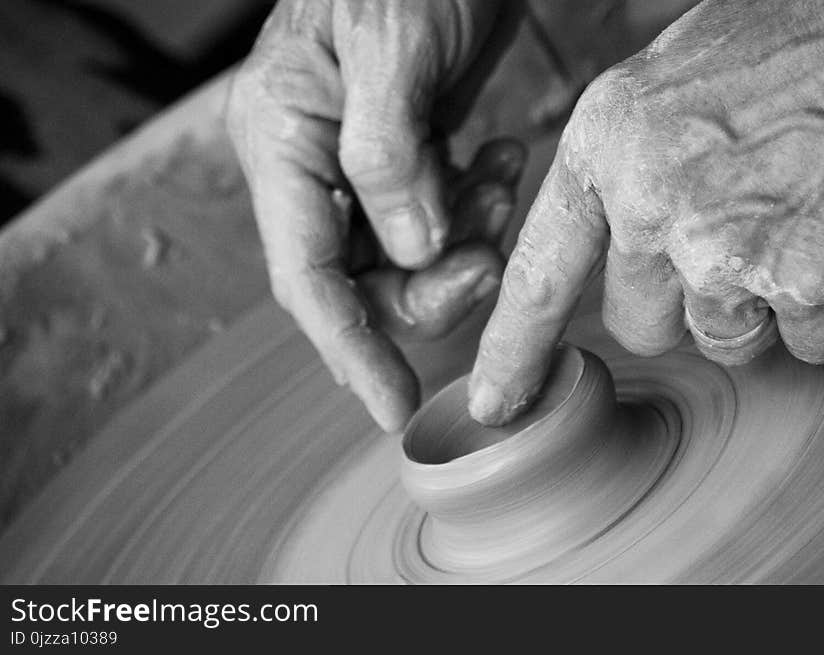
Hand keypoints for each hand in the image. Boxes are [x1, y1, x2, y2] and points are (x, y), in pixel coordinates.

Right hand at [226, 0, 525, 431]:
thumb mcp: (392, 46)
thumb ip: (390, 158)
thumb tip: (411, 254)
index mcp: (282, 138)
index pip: (307, 277)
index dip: (349, 351)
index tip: (391, 408)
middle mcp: (309, 163)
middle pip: (362, 281)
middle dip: (432, 288)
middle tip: (489, 260)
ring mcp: (355, 164)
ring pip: (406, 259)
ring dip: (464, 246)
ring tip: (501, 182)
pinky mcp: (403, 157)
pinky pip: (436, 221)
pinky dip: (475, 211)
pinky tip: (501, 163)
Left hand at [470, 0, 823, 424]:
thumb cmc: (789, 42)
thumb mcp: (669, 87)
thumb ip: (625, 170)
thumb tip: (609, 247)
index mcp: (606, 145)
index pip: (538, 276)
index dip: (514, 351)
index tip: (498, 403)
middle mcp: (654, 204)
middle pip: (641, 325)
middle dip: (681, 301)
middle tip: (731, 235)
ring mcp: (728, 251)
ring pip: (722, 340)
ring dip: (755, 308)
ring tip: (792, 221)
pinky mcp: (808, 284)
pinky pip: (806, 342)